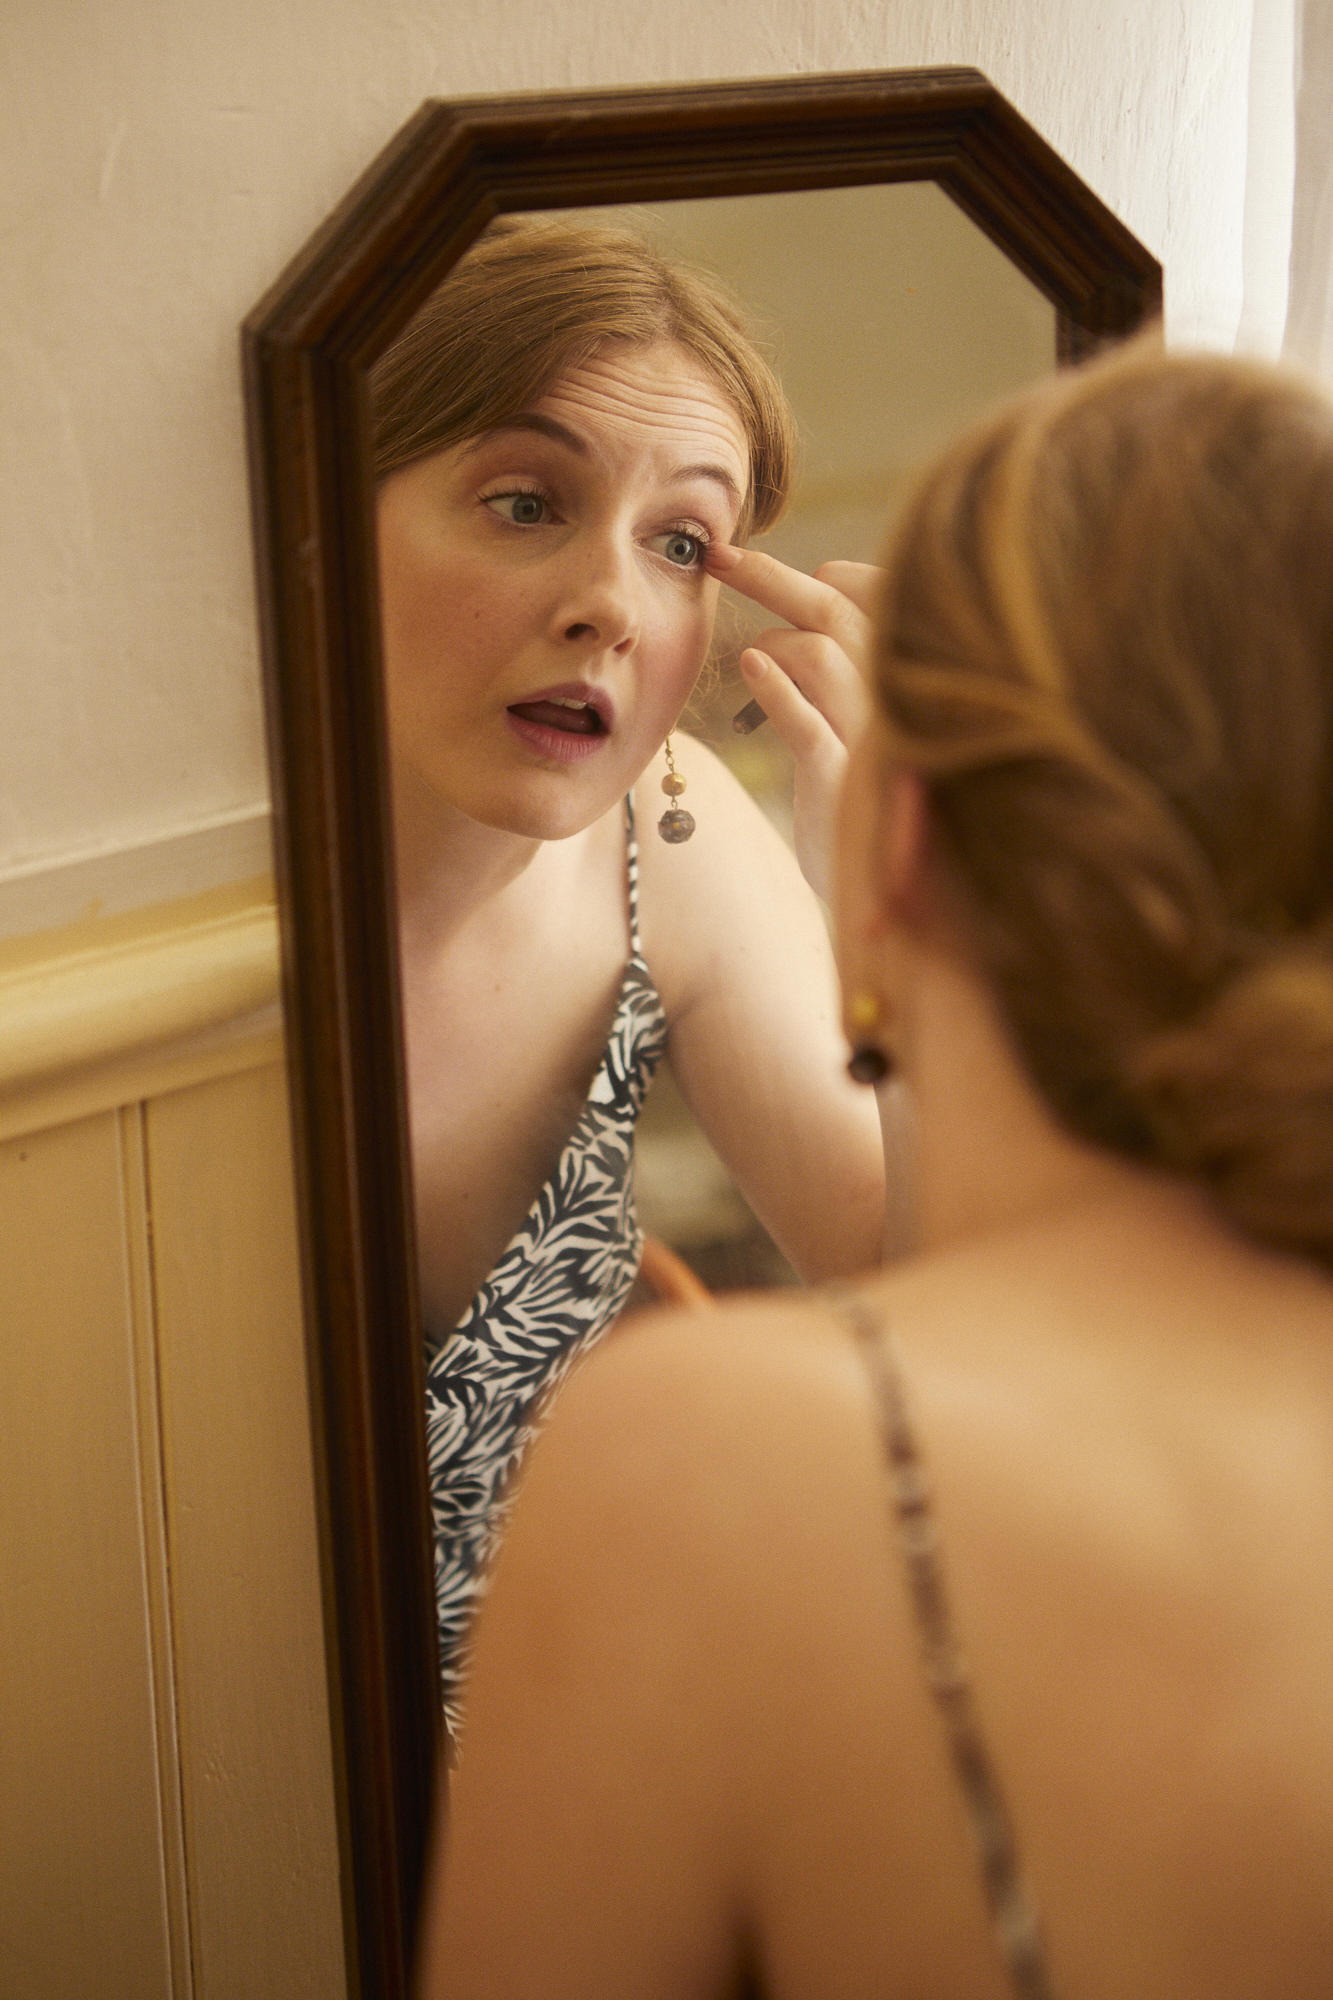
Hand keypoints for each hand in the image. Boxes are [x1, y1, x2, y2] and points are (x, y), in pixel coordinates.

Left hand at [706, 544, 880, 900]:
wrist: (902, 898)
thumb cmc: (878, 802)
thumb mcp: (874, 724)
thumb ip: (854, 662)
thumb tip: (820, 584)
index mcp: (916, 681)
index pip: (881, 595)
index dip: (837, 578)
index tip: (805, 577)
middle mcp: (903, 699)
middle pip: (839, 611)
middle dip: (772, 576)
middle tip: (719, 554)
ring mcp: (875, 739)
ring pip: (823, 653)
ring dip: (773, 642)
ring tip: (747, 661)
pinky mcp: (842, 782)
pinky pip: (806, 724)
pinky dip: (775, 690)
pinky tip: (748, 669)